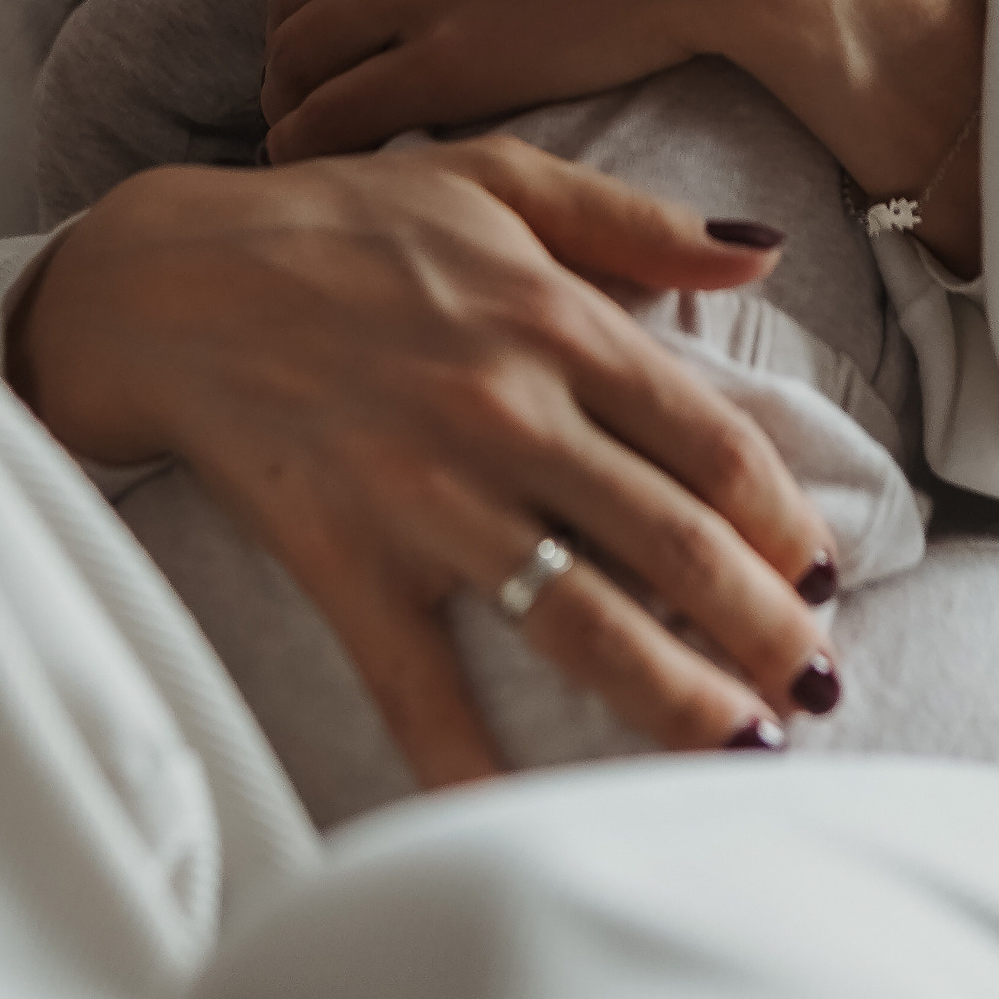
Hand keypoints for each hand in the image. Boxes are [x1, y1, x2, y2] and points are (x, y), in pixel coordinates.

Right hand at [11, 135, 843, 784]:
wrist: (173, 277)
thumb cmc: (344, 220)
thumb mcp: (499, 176)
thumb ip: (637, 220)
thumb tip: (762, 246)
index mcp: (555, 320)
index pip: (711, 442)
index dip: (785, 518)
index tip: (825, 572)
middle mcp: (509, 413)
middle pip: (676, 546)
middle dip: (766, 629)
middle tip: (822, 684)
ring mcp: (429, 498)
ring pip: (585, 624)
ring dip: (680, 701)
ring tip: (746, 747)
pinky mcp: (349, 564)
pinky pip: (424, 689)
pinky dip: (475, 768)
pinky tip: (534, 821)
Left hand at [260, 0, 986, 244]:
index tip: (347, 34)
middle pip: (293, 0)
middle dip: (305, 56)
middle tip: (326, 108)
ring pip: (299, 65)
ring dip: (308, 111)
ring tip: (341, 154)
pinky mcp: (439, 65)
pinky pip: (332, 123)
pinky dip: (327, 153)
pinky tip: (359, 175)